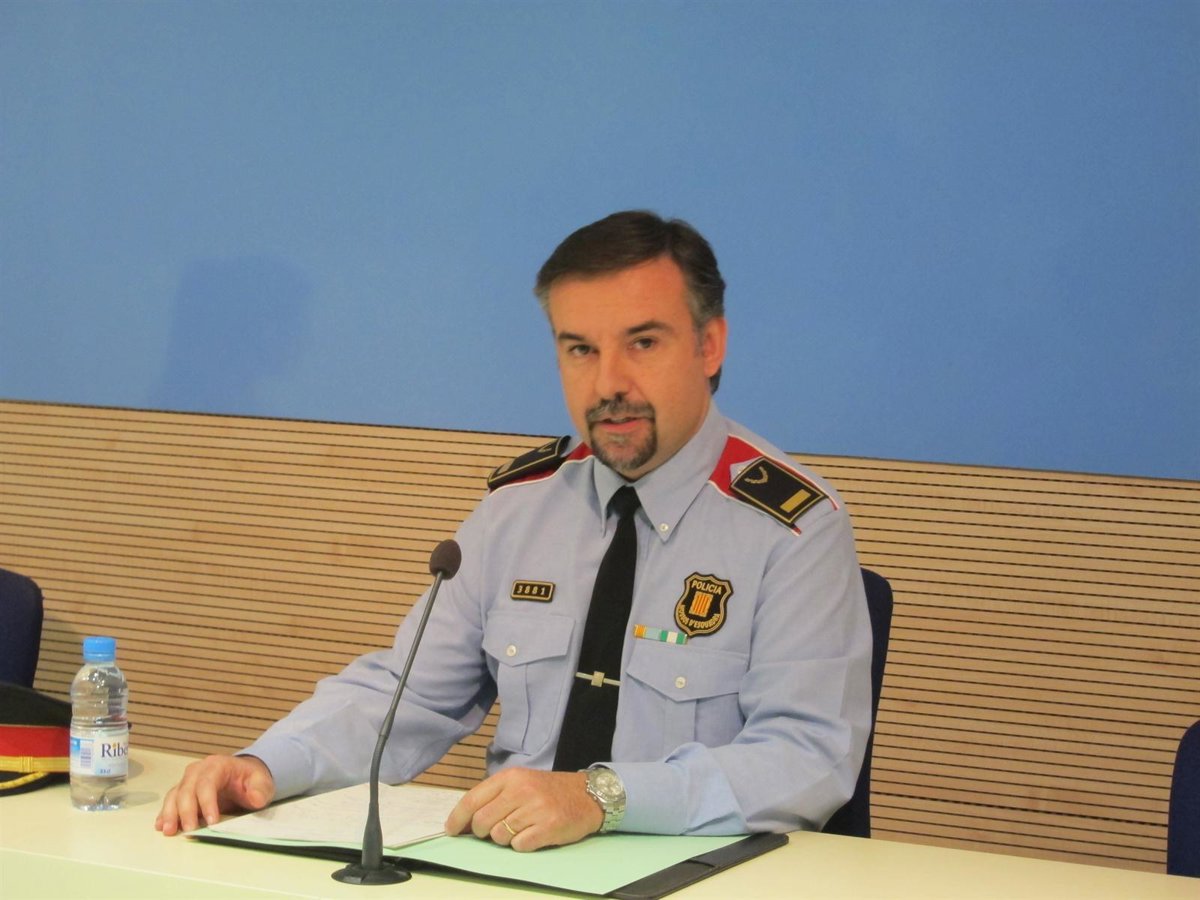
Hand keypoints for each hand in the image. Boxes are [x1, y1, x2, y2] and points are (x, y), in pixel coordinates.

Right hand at [155, 754, 274, 835]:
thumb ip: (260, 790)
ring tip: (169, 831)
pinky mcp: (182, 792)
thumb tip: (255, 798)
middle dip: (186, 811)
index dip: (207, 802)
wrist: (243, 777)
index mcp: (218, 765)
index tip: (212, 821)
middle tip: (190, 830)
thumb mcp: (262, 782)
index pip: (208, 783)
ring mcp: (188, 781)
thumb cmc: (251, 780)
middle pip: (187, 789)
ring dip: (170, 813)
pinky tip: (161, 825)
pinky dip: (165, 814)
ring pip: (174, 795)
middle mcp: (198, 770)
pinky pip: (170, 801)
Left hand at [443, 768, 602, 851]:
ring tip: (521, 829)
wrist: (586, 795)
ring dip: (505, 838)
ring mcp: (535, 809)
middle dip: (483, 832)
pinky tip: (533, 835)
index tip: (451, 830)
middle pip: (482, 822)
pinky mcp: (548, 827)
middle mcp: (521, 790)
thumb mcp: (520, 783)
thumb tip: (464, 823)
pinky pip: (519, 846)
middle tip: (495, 830)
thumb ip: (494, 798)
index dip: (457, 818)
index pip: (472, 800)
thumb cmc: (548, 791)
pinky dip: (522, 845)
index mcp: (510, 778)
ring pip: (499, 836)